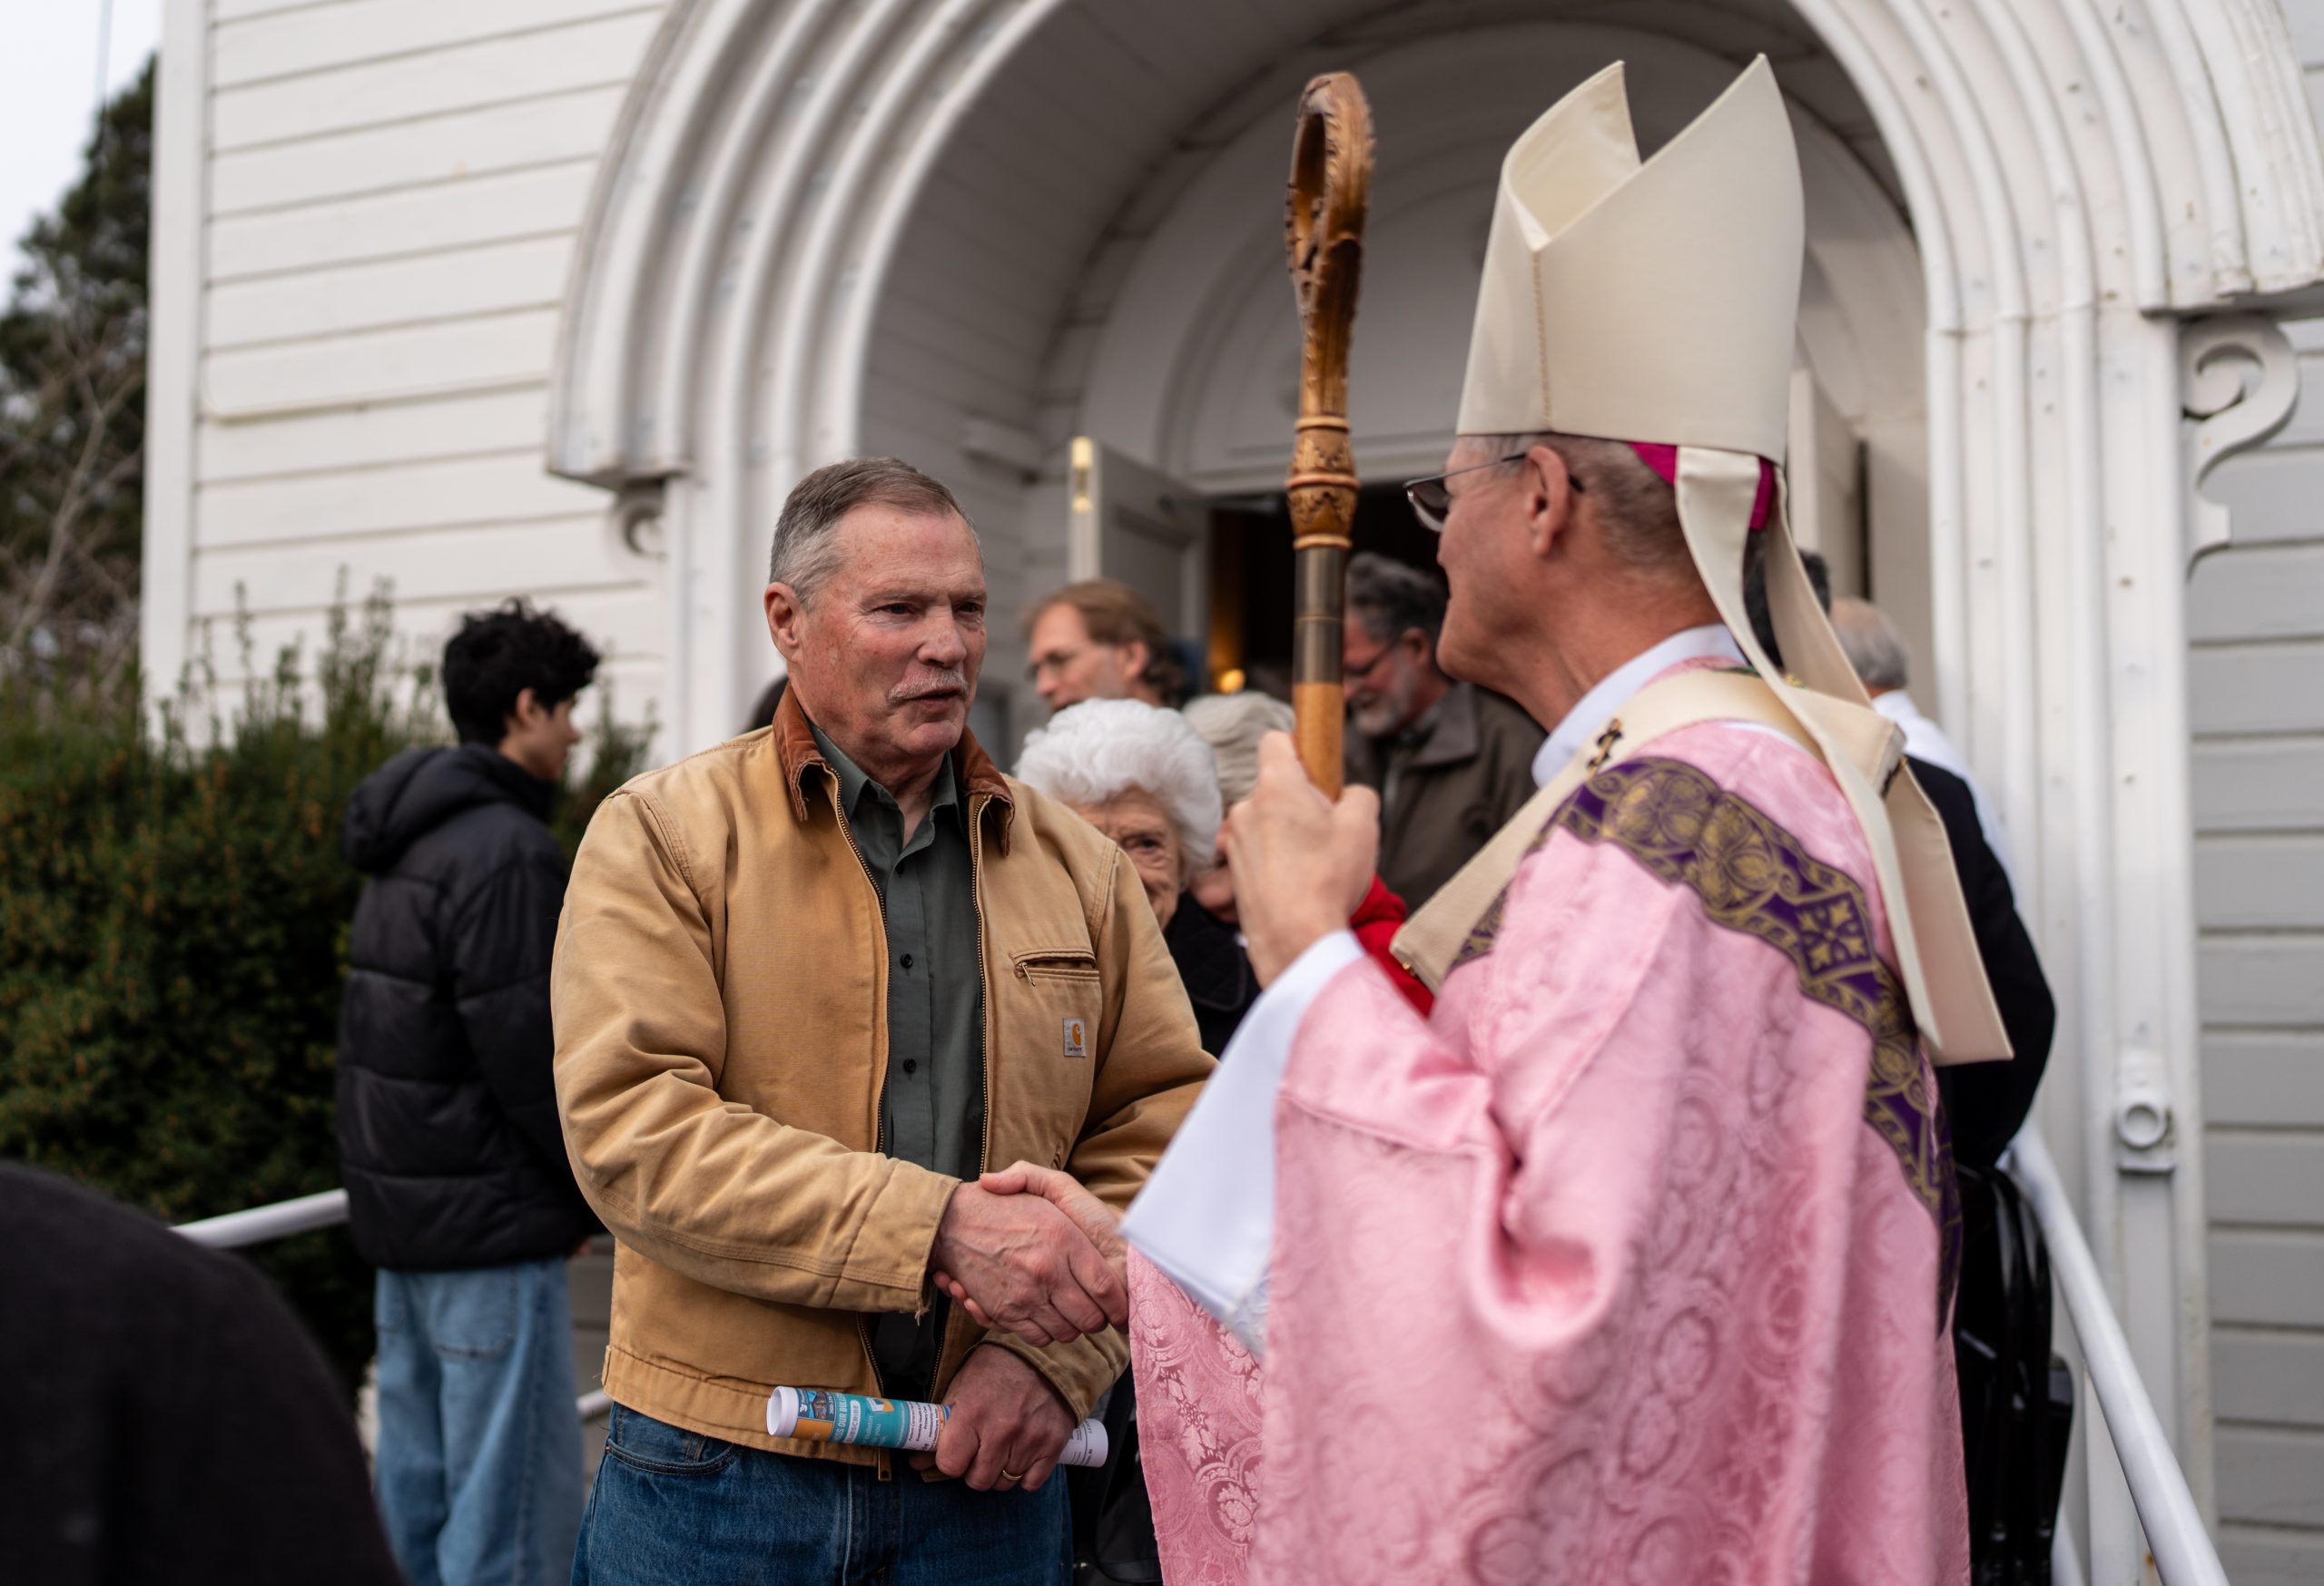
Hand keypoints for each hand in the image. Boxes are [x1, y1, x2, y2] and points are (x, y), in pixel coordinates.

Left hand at [908, 1345, 1074, 1490]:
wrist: (1044, 1357)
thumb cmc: (995, 1370)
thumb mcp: (961, 1388)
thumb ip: (940, 1427)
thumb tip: (918, 1460)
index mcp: (973, 1413)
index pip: (950, 1464)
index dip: (949, 1461)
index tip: (954, 1452)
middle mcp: (1002, 1430)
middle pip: (978, 1480)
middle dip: (973, 1470)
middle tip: (978, 1451)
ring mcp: (1030, 1439)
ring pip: (1004, 1483)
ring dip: (998, 1472)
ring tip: (1000, 1449)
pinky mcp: (1053, 1445)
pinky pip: (1030, 1483)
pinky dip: (1023, 1476)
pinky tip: (1020, 1455)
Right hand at [929, 1182, 1126, 1347]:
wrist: (952, 1221)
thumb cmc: (1007, 1207)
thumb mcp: (1046, 1190)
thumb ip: (1079, 1208)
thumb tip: (1104, 1236)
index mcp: (1064, 1238)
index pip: (1106, 1287)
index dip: (1119, 1304)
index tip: (1121, 1306)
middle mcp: (1047, 1270)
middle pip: (1090, 1318)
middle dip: (1099, 1319)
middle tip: (1096, 1310)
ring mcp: (1025, 1295)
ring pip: (1066, 1332)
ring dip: (1073, 1326)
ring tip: (1070, 1311)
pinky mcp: (1005, 1312)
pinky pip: (1039, 1337)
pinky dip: (1046, 1332)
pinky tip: (1045, 1314)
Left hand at [1224, 733, 1379, 983]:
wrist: (1296, 939)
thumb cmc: (1328, 879)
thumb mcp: (1363, 825)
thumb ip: (1358, 796)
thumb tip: (1349, 797)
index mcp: (1276, 787)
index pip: (1276, 741)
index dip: (1298, 749)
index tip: (1315, 771)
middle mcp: (1246, 809)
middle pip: (1274, 789)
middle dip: (1298, 803)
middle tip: (1326, 832)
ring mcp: (1234, 842)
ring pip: (1264, 823)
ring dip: (1285, 835)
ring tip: (1312, 865)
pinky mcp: (1232, 872)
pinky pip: (1256, 854)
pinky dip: (1273, 862)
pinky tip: (1297, 885)